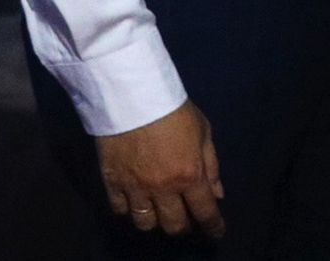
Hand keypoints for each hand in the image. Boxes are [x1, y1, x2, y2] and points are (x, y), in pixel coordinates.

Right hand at [96, 99, 223, 239]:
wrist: (133, 97)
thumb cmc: (175, 110)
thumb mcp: (203, 132)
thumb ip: (211, 165)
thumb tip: (217, 194)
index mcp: (189, 175)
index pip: (205, 212)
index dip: (213, 227)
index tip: (217, 233)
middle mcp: (163, 189)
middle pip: (173, 225)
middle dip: (184, 227)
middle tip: (187, 220)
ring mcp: (135, 189)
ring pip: (145, 223)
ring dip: (156, 222)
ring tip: (160, 213)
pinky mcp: (112, 183)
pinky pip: (120, 209)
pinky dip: (129, 210)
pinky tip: (135, 202)